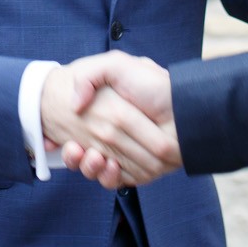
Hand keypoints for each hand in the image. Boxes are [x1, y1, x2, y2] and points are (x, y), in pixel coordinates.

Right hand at [56, 52, 177, 188]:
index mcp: (105, 115)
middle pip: (86, 156)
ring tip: (92, 156)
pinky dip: (109, 177)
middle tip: (77, 148)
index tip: (63, 142)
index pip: (77, 135)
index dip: (68, 144)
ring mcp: (124, 155)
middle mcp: (113, 137)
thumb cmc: (150, 83)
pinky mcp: (136, 171)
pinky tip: (108, 166)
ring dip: (91, 168)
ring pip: (97, 171)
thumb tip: (74, 105)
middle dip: (78, 157)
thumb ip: (90, 76)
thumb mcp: (115, 65)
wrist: (184, 105)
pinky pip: (116, 181)